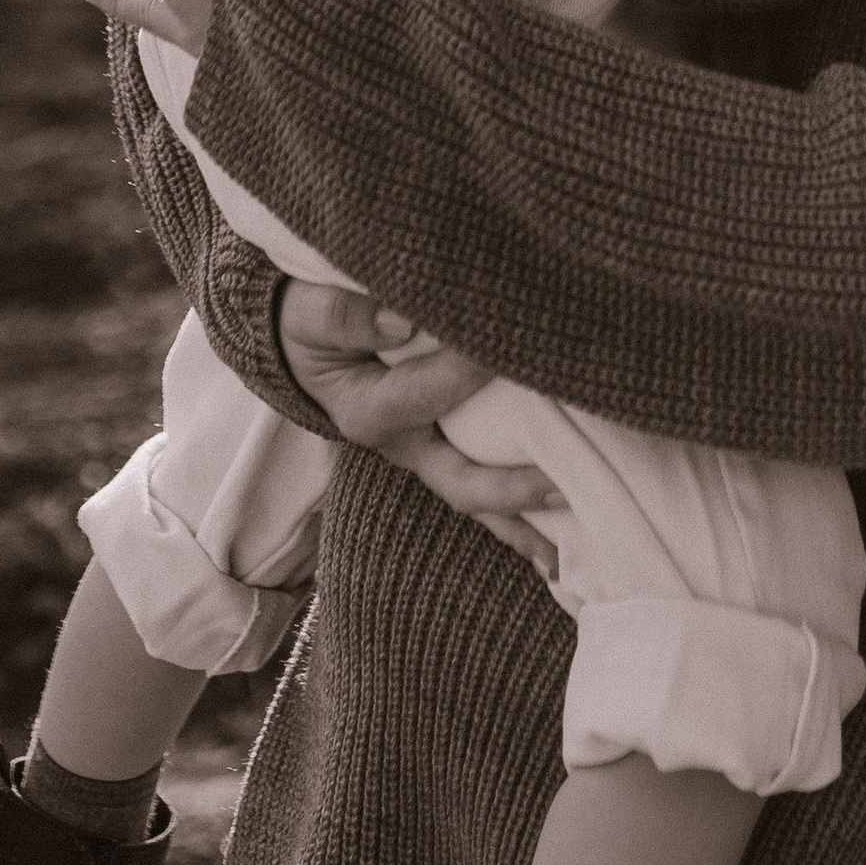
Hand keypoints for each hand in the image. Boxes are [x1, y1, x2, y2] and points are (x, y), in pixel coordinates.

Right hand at [276, 282, 564, 576]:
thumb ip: (346, 316)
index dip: (471, 369)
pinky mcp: (438, 448)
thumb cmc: (306, 323)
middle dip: (511, 489)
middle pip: (460, 481)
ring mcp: (421, 453)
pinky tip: (556, 528)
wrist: (298, 343)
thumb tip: (404, 321)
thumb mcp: (308, 313)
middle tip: (563, 485)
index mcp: (368, 412)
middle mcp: (399, 445)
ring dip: (521, 520)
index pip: (428, 394)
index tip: (517, 337)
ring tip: (568, 552)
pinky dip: (515, 507)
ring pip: (476, 496)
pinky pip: (480, 482)